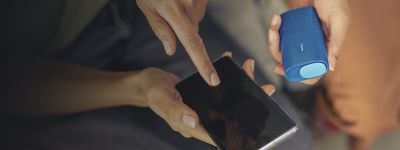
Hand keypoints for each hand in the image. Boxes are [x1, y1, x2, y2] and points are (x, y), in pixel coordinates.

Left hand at [136, 0, 220, 85]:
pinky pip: (198, 6)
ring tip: (173, 0)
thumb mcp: (147, 7)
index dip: (203, 63)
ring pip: (196, 17)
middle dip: (181, 27)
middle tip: (168, 13)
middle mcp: (190, 5)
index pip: (192, 43)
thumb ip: (161, 29)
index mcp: (173, 11)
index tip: (212, 79)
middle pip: (193, 29)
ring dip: (186, 15)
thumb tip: (172, 49)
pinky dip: (190, 6)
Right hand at [138, 51, 274, 145]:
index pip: (217, 134)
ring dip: (240, 86)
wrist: (147, 82)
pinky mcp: (203, 97)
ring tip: (249, 69)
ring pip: (227, 102)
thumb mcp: (162, 99)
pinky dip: (228, 78)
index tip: (256, 123)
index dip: (236, 131)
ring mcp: (202, 108)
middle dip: (247, 102)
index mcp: (190, 126)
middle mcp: (199, 119)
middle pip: (228, 116)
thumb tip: (194, 121)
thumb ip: (177, 111)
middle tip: (263, 88)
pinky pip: (220, 90)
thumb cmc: (152, 91)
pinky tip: (232, 63)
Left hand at [268, 0, 350, 83]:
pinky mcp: (295, 28)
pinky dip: (276, 29)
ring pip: (284, 48)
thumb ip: (336, 43)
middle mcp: (313, 46)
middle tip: (274, 39)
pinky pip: (282, 35)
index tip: (282, 69)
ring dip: (274, 39)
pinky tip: (276, 20)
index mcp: (326, 50)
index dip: (297, 75)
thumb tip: (331, 67)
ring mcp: (303, 38)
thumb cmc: (336, 0)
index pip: (312, 71)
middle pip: (292, 61)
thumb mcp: (339, 21)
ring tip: (275, 24)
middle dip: (278, 52)